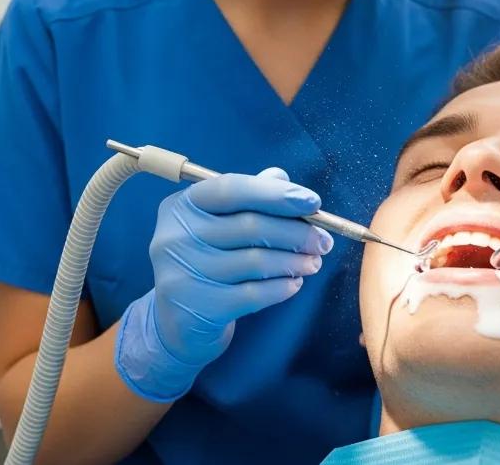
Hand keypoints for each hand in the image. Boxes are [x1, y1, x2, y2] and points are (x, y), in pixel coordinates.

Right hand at [115, 168, 331, 401]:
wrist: (177, 323)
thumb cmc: (205, 263)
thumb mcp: (218, 225)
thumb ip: (247, 199)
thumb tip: (280, 176)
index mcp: (181, 206)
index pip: (232, 189)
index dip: (275, 194)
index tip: (313, 202)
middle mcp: (175, 236)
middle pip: (249, 226)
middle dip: (296, 233)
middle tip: (324, 241)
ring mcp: (182, 273)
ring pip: (255, 261)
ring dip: (293, 261)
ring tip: (313, 262)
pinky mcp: (197, 307)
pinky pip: (252, 295)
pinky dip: (281, 288)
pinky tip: (294, 284)